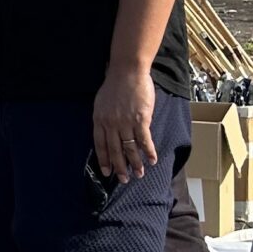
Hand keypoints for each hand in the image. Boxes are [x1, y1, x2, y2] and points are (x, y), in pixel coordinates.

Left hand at [91, 68, 156, 184]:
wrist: (127, 71)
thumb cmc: (115, 85)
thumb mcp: (102, 103)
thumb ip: (104, 118)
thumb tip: (108, 132)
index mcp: (99, 120)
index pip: (100, 145)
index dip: (104, 160)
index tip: (106, 172)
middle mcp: (111, 124)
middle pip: (115, 150)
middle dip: (120, 167)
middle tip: (124, 180)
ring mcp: (126, 122)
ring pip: (130, 148)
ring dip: (135, 163)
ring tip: (139, 174)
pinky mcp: (141, 119)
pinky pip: (144, 140)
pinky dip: (149, 151)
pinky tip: (152, 160)